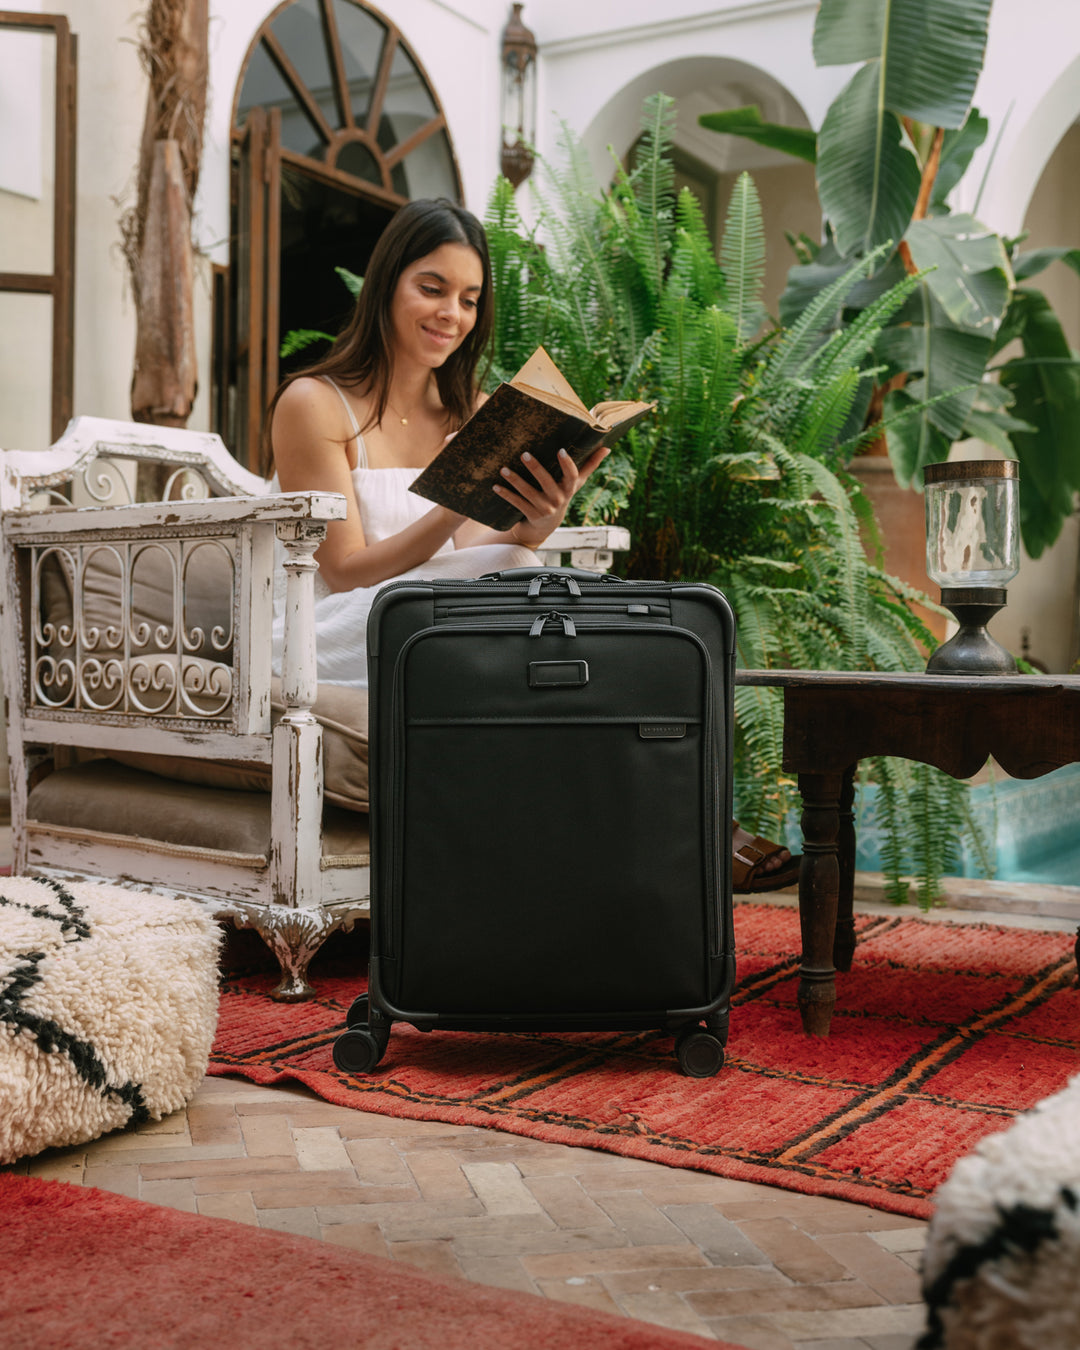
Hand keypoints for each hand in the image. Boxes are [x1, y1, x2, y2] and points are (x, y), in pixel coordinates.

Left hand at [494, 446, 610, 548]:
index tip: (560, 450)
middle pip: (547, 482)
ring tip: (503, 469)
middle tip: (524, 454)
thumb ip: (590, 464)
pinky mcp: (530, 515)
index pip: (572, 474)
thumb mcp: (577, 483)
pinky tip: (496, 485)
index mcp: (569, 488)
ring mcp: (544, 508)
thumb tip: (607, 447)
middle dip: (535, 468)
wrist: (545, 526)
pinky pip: (517, 503)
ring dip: (515, 480)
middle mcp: (558, 499)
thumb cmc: (562, 495)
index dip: (567, 464)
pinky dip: (506, 494)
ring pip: (528, 493)